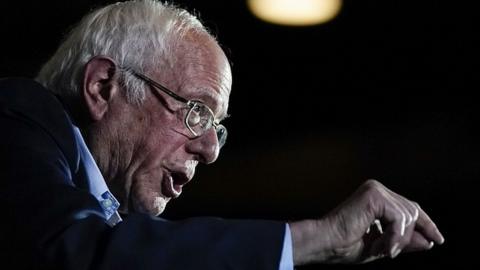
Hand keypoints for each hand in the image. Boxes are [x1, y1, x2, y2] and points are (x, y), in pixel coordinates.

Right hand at [289, 180, 444, 264]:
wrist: (326, 244)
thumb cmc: (345, 246)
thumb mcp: (383, 246)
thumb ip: (404, 241)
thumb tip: (429, 241)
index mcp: (377, 199)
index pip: (410, 208)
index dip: (426, 224)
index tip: (438, 241)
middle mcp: (377, 190)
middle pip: (412, 212)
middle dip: (408, 237)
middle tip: (390, 254)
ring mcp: (375, 190)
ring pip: (408, 216)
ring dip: (398, 240)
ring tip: (381, 250)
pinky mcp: (374, 195)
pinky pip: (399, 218)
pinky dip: (394, 237)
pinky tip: (382, 247)